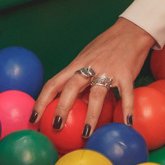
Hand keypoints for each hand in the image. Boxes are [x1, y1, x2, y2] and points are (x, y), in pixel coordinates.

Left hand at [31, 18, 154, 137]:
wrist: (130, 30)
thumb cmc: (106, 46)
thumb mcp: (87, 58)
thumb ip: (79, 77)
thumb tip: (70, 102)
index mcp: (76, 64)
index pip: (54, 83)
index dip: (41, 100)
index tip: (33, 118)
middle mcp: (89, 67)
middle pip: (70, 88)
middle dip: (61, 108)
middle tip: (55, 127)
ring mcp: (108, 70)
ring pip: (96, 95)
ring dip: (90, 116)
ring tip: (86, 133)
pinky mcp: (126, 74)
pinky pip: (126, 94)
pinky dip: (127, 109)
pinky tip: (127, 124)